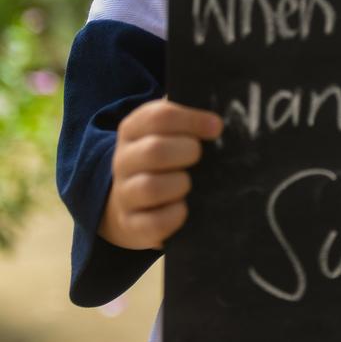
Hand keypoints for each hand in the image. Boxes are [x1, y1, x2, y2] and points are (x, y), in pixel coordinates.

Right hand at [98, 99, 222, 250]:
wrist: (131, 202)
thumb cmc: (162, 159)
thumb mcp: (168, 133)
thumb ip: (188, 123)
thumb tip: (216, 124)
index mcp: (133, 129)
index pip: (159, 117)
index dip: (192, 120)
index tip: (216, 128)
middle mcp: (123, 160)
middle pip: (155, 150)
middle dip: (187, 152)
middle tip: (198, 156)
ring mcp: (124, 194)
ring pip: (151, 187)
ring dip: (180, 184)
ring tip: (187, 183)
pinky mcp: (131, 224)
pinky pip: (154, 222)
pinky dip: (175, 214)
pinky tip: (182, 207)